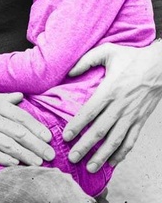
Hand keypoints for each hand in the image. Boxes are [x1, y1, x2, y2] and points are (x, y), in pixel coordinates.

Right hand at [0, 91, 54, 166]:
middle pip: (18, 132)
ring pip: (8, 144)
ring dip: (26, 155)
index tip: (47, 137)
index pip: (20, 116)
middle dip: (37, 144)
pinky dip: (5, 159)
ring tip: (38, 162)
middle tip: (50, 154)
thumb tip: (20, 96)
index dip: (36, 128)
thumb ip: (0, 98)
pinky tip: (15, 165)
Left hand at [63, 41, 161, 172]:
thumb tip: (69, 71)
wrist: (160, 66)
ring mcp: (131, 115)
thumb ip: (86, 60)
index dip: (77, 126)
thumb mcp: (107, 51)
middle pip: (100, 130)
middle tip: (73, 158)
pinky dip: (122, 153)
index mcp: (110, 90)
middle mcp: (120, 106)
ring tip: (90, 167)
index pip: (89, 112)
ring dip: (103, 155)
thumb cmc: (132, 57)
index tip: (66, 136)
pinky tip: (113, 162)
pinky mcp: (140, 120)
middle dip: (85, 146)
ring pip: (115, 140)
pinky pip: (131, 140)